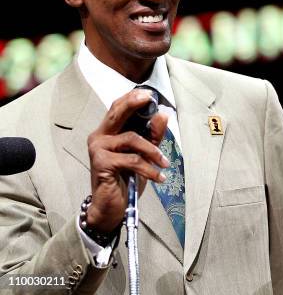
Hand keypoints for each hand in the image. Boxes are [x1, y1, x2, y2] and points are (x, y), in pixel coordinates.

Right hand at [86, 89, 169, 232]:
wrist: (112, 207)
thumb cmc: (126, 179)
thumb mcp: (145, 154)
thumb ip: (153, 136)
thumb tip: (162, 115)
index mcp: (109, 131)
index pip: (118, 107)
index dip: (133, 98)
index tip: (150, 94)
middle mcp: (100, 136)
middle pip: (117, 112)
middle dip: (135, 103)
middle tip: (150, 100)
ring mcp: (98, 148)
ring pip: (132, 138)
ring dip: (153, 151)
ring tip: (164, 164)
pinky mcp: (101, 162)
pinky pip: (132, 159)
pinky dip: (149, 168)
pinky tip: (159, 177)